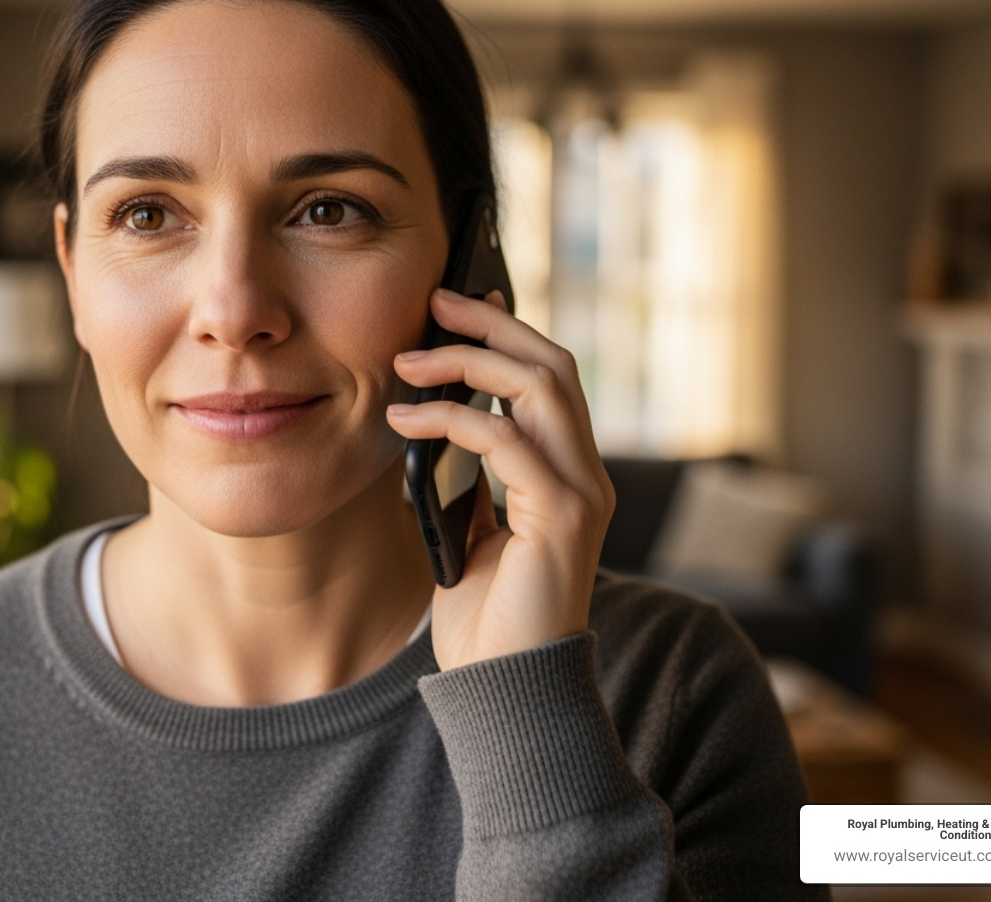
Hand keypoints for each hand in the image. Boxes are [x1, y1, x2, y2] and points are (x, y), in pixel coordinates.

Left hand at [386, 288, 614, 670]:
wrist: (502, 689)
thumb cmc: (484, 620)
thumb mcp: (472, 535)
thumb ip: (472, 485)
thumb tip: (436, 431)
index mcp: (567, 477)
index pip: (550, 381)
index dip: (509, 334)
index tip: (459, 306)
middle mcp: (585, 477)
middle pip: (553, 366)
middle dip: (493, 326)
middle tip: (436, 301)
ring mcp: (581, 494)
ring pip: (538, 388)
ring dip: (468, 362)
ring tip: (406, 360)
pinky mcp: (563, 517)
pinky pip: (506, 441)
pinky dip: (451, 419)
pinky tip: (405, 420)